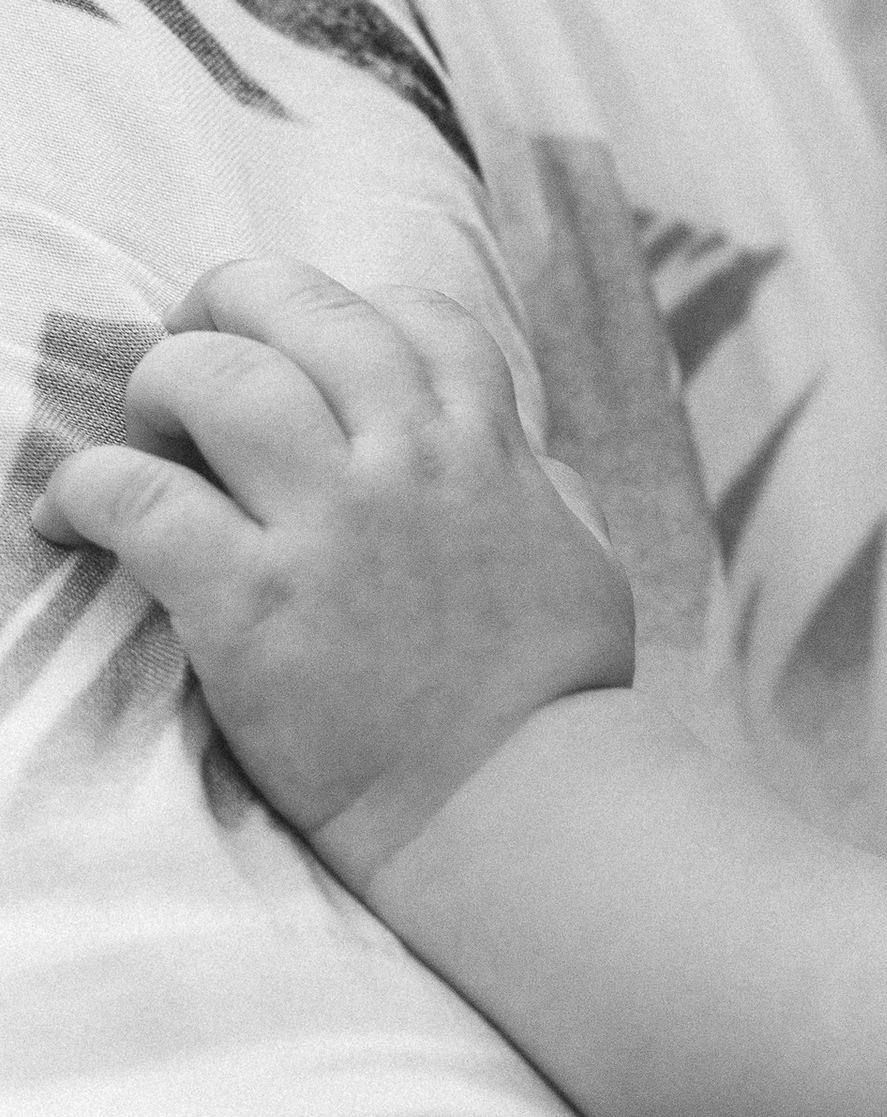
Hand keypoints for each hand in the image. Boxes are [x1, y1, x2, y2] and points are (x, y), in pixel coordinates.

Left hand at [31, 256, 633, 884]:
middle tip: (188, 349)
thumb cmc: (555, 697)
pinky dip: (85, 489)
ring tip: (138, 430)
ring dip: (156, 383)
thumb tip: (524, 455)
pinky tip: (69, 515)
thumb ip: (545, 486)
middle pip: (294, 308)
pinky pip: (136, 497)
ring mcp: (327, 525)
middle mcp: (405, 460)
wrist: (513, 808)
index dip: (342, 314)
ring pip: (210, 378)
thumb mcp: (586, 557)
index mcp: (484, 446)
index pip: (409, 316)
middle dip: (226, 307)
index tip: (302, 351)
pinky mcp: (249, 601)